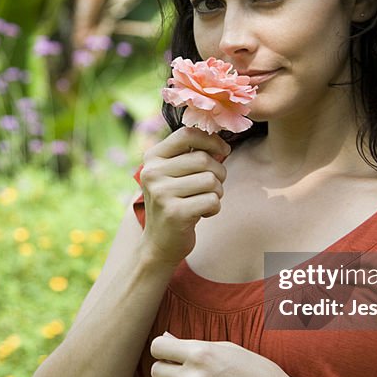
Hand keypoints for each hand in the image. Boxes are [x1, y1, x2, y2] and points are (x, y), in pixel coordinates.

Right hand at [138, 127, 230, 265]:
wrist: (159, 243)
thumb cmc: (175, 203)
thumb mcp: (175, 174)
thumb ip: (193, 155)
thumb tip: (224, 144)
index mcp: (152, 158)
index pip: (187, 134)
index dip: (211, 140)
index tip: (223, 151)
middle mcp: (152, 173)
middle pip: (203, 159)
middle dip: (218, 173)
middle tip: (213, 187)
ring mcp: (161, 193)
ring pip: (211, 180)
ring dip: (217, 192)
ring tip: (204, 201)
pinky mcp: (174, 213)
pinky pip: (212, 201)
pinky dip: (214, 208)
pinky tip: (201, 214)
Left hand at [147, 333, 304, 376]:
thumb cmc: (255, 372)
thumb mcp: (227, 348)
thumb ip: (193, 344)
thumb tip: (165, 338)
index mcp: (202, 353)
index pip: (158, 346)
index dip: (163, 348)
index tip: (172, 353)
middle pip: (156, 370)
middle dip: (165, 368)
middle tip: (180, 372)